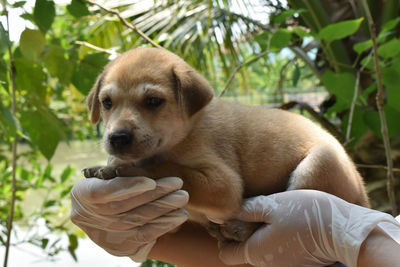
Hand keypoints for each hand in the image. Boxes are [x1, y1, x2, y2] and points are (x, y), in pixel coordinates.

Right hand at [70, 176, 188, 261]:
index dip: (128, 187)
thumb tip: (137, 165)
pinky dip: (164, 225)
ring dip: (163, 208)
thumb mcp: (107, 173)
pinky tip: (180, 215)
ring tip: (182, 196)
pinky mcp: (120, 247)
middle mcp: (89, 218)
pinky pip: (145, 235)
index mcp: (83, 193)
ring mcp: (105, 235)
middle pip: (126, 206)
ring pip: (137, 220)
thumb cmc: (108, 183)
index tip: (150, 182)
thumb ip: (120, 171)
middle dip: (155, 194)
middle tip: (177, 183)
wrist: (100, 215)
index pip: (105, 191)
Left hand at [219, 190, 397, 266]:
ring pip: (261, 249)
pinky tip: (283, 220)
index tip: (228, 220)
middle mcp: (268, 264)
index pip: (226, 254)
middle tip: (247, 210)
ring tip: (267, 211)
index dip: (223, 237)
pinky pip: (277, 250)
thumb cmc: (305, 216)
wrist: (344, 232)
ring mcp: (284, 264)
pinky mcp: (298, 261)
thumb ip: (247, 210)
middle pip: (244, 251)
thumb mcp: (272, 206)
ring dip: (259, 233)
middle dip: (241, 232)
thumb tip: (225, 212)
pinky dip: (274, 237)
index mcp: (256, 253)